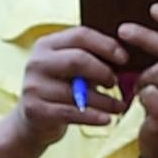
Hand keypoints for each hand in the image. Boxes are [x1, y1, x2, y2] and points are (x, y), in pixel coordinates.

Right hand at [0, 27, 137, 157]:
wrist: (32, 122)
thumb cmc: (60, 90)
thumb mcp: (70, 69)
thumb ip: (89, 58)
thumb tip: (124, 56)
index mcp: (46, 45)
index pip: (80, 35)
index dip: (106, 45)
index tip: (125, 59)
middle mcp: (37, 62)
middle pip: (77, 59)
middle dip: (103, 71)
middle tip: (115, 82)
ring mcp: (33, 87)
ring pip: (77, 91)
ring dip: (104, 100)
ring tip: (119, 106)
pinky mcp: (35, 110)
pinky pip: (72, 113)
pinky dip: (93, 117)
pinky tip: (107, 120)